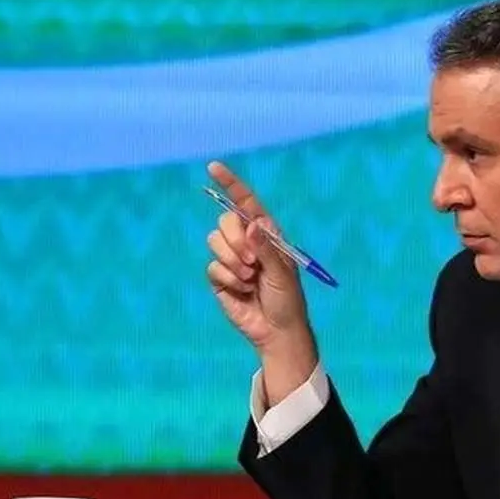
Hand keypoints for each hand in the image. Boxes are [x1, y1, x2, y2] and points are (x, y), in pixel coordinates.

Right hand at [205, 162, 315, 379]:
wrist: (276, 331)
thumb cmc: (287, 300)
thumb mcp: (282, 273)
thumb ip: (266, 248)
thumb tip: (252, 225)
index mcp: (266, 233)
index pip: (246, 202)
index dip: (230, 183)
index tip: (213, 167)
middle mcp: (247, 241)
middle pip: (225, 221)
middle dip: (236, 240)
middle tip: (253, 262)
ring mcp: (231, 258)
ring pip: (214, 242)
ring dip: (233, 262)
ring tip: (250, 279)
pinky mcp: (220, 277)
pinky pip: (212, 267)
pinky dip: (228, 280)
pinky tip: (242, 291)